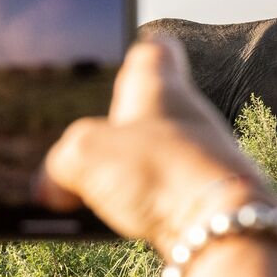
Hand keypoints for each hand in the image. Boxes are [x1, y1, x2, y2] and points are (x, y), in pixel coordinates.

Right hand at [37, 39, 276, 251]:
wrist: (225, 230)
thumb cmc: (163, 172)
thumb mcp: (85, 156)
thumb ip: (61, 163)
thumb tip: (51, 188)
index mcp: (160, 87)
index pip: (156, 48)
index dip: (136, 46)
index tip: (125, 49)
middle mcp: (184, 118)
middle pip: (147, 109)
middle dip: (112, 127)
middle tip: (76, 143)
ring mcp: (196, 160)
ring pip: (152, 157)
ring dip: (122, 174)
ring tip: (80, 195)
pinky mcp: (201, 201)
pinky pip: (159, 198)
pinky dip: (137, 208)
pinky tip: (110, 225)